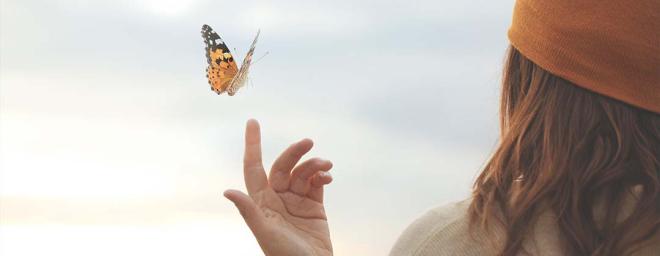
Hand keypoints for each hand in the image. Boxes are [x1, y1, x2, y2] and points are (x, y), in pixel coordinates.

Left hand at [224, 119, 333, 255]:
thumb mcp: (266, 233)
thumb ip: (249, 211)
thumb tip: (227, 191)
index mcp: (261, 202)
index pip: (253, 167)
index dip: (252, 145)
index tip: (252, 122)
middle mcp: (277, 198)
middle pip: (283, 166)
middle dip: (294, 152)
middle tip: (308, 142)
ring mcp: (296, 201)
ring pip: (303, 172)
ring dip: (314, 164)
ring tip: (325, 164)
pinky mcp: (314, 206)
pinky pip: (317, 182)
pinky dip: (322, 174)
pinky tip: (328, 175)